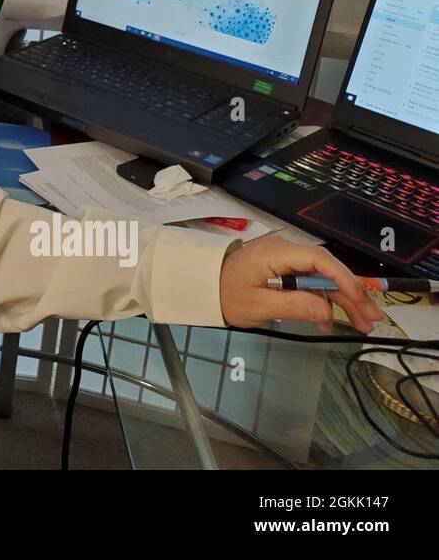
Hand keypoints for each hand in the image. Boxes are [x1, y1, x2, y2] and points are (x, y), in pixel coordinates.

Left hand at [218, 234, 384, 333]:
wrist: (202, 287)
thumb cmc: (225, 295)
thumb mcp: (257, 305)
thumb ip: (293, 305)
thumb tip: (326, 310)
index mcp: (276, 254)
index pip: (319, 260)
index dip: (343, 278)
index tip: (360, 299)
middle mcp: (285, 252)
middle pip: (326, 270)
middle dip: (351, 294)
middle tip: (372, 318)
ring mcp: (285, 260)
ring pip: (322, 278)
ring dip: (342, 300)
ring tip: (362, 324)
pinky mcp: (283, 270)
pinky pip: (309, 283)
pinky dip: (322, 301)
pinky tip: (327, 321)